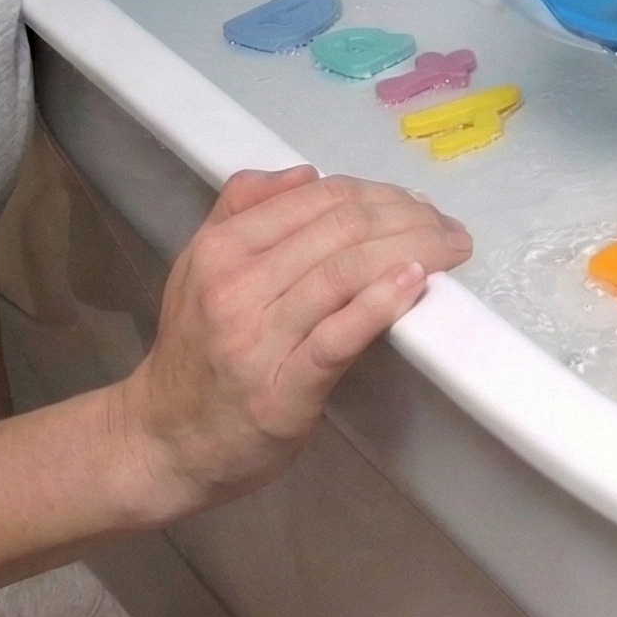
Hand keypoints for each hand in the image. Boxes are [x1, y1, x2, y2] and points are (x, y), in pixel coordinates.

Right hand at [110, 166, 470, 519]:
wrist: (165, 442)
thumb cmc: (197, 353)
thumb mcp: (200, 268)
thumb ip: (242, 210)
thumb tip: (305, 173)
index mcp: (221, 250)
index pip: (320, 199)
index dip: (381, 194)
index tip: (420, 206)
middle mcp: (235, 287)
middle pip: (342, 228)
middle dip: (409, 218)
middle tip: (450, 230)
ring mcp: (257, 339)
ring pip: (346, 272)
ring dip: (413, 251)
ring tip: (451, 250)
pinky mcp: (283, 391)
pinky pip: (338, 337)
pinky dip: (382, 303)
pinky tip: (415, 283)